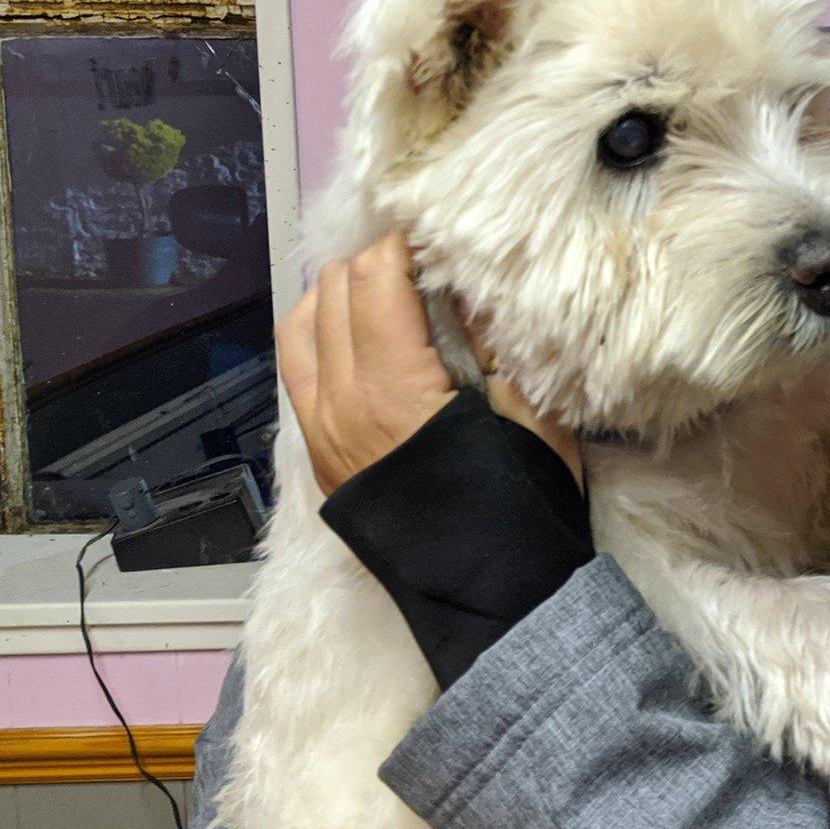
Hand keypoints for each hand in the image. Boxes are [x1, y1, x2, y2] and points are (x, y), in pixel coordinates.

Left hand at [277, 231, 585, 494]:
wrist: (491, 594)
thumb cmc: (523, 506)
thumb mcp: (533, 416)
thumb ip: (498, 343)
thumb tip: (472, 280)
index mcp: (394, 391)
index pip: (375, 279)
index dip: (403, 242)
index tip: (436, 234)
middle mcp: (341, 405)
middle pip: (333, 291)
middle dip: (373, 261)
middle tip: (419, 259)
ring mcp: (320, 431)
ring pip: (300, 323)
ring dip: (339, 293)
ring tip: (385, 290)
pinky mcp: (317, 452)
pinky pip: (296, 369)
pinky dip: (319, 334)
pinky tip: (357, 335)